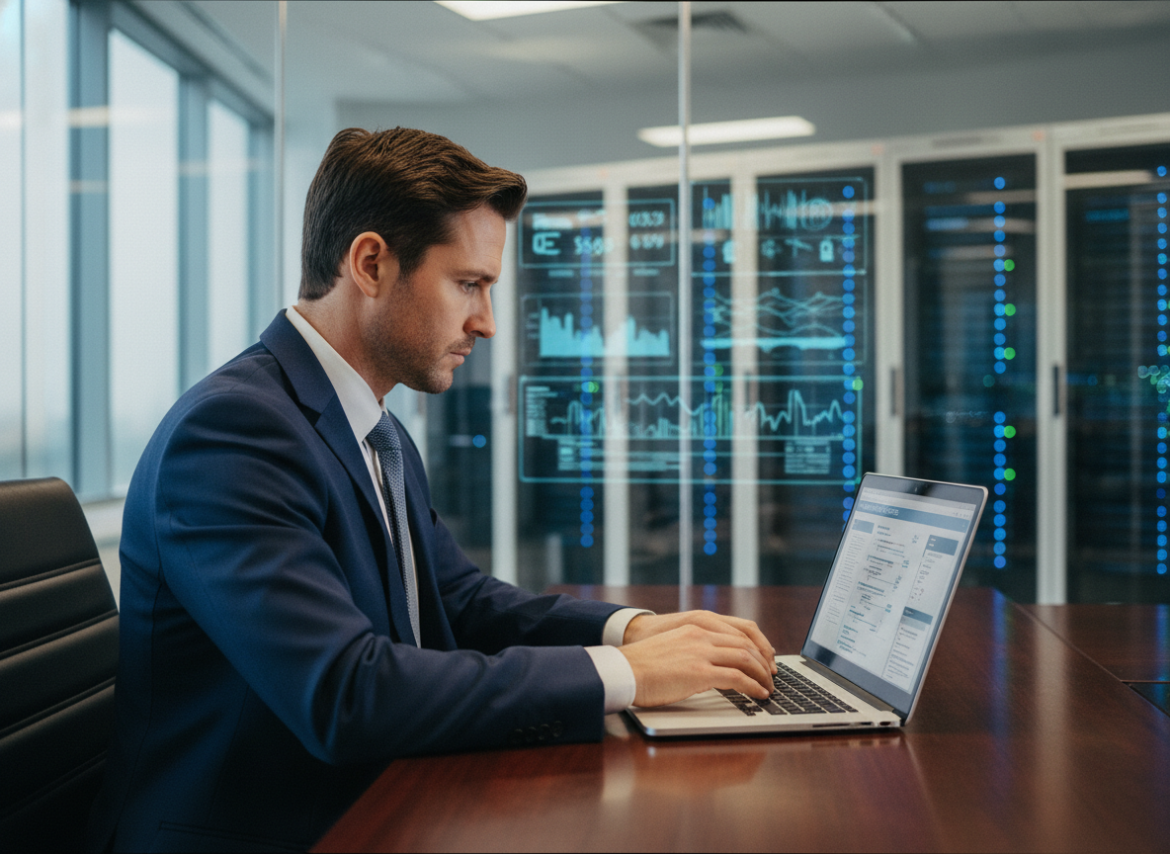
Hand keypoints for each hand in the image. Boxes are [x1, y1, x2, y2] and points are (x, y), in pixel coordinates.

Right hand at [618, 612, 775, 707]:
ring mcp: (701, 651)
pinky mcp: (699, 671)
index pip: (739, 631)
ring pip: (746, 658)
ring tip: (768, 687)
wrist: (624, 670)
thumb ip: (694, 650)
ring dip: (762, 675)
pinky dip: (753, 686)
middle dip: (764, 661)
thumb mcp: (673, 647)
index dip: (758, 646)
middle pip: (747, 644)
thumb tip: (710, 668)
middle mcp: (701, 634)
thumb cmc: (642, 665)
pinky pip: (737, 677)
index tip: (765, 660)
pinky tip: (758, 694)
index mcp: (696, 626)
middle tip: (771, 676)